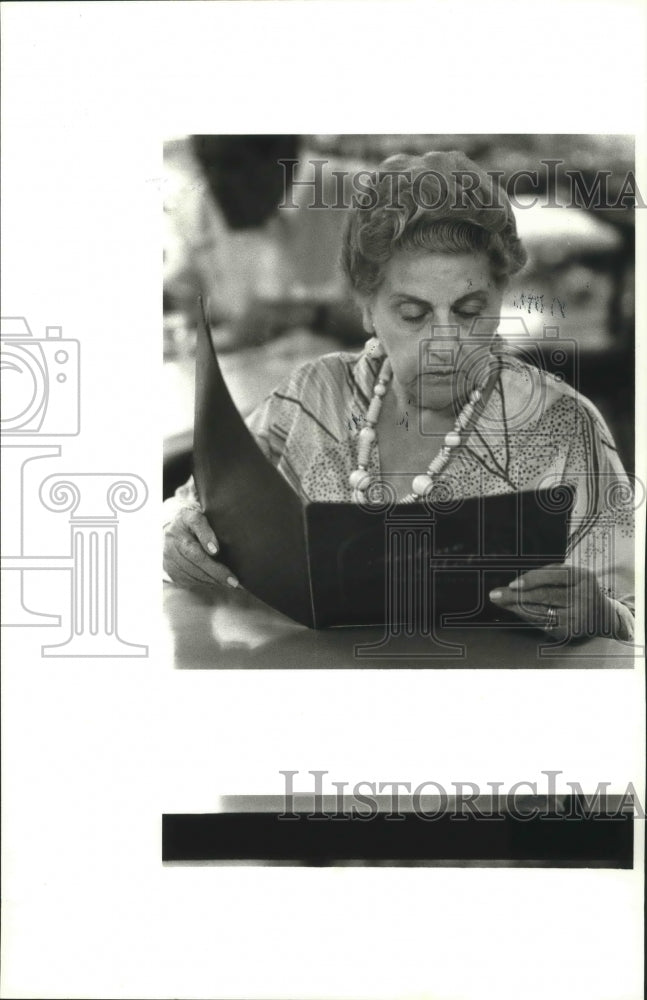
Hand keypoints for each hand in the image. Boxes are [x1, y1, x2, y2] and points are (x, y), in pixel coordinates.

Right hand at [163, 505, 239, 590]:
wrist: (171, 531)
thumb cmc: (198, 526)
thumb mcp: (207, 519)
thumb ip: (216, 526)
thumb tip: (233, 542)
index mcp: (186, 517)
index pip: (196, 522)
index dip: (206, 537)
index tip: (216, 550)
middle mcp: (174, 534)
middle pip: (194, 554)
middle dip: (215, 570)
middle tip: (233, 580)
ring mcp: (169, 552)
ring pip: (191, 570)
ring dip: (212, 579)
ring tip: (229, 584)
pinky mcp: (169, 566)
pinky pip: (187, 578)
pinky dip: (204, 582)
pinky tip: (216, 583)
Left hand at [488, 563, 617, 640]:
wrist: (603, 617)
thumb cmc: (580, 591)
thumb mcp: (572, 576)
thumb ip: (549, 574)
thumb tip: (518, 581)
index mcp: (583, 577)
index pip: (554, 576)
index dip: (532, 580)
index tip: (512, 584)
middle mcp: (583, 597)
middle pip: (546, 595)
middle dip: (517, 595)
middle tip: (496, 595)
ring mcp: (577, 617)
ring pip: (542, 611)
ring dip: (517, 607)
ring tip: (501, 602)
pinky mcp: (570, 632)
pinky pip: (543, 624)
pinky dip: (527, 617)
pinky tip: (515, 611)